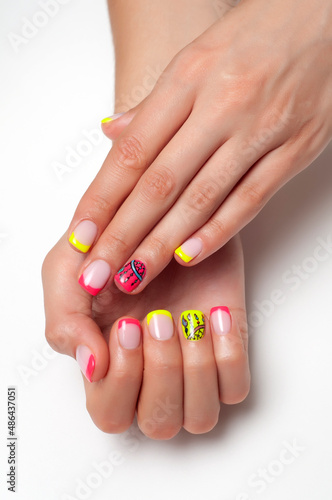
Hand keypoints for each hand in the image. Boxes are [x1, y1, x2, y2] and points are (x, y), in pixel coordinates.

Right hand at [42, 233, 249, 437]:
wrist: (165, 209)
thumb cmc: (113, 241)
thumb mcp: (67, 270)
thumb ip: (65, 319)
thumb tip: (92, 365)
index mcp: (110, 361)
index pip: (111, 414)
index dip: (121, 382)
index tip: (129, 324)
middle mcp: (152, 371)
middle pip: (159, 423)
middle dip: (161, 373)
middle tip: (158, 319)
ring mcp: (193, 362)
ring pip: (200, 417)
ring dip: (195, 370)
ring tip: (189, 318)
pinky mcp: (229, 346)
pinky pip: (236, 388)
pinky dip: (228, 356)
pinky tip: (214, 315)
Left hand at [67, 0, 331, 295]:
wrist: (326, 18)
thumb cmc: (257, 35)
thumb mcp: (195, 58)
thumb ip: (154, 105)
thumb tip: (112, 134)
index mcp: (187, 79)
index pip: (132, 153)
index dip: (102, 200)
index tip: (81, 235)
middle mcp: (220, 106)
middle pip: (160, 184)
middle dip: (123, 234)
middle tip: (98, 272)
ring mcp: (260, 130)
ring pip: (201, 198)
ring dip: (162, 244)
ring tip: (135, 275)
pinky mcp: (294, 150)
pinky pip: (250, 199)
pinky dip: (218, 231)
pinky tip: (189, 256)